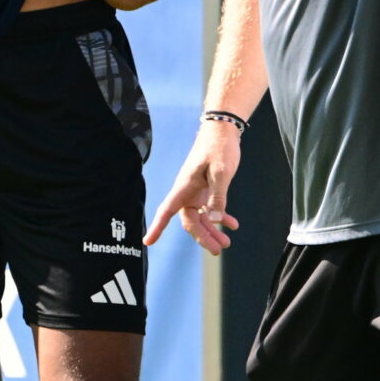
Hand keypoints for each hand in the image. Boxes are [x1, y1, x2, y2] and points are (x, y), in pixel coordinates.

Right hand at [147, 122, 243, 253]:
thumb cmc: (219, 147)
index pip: (167, 211)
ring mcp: (197, 191)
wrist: (223, 131)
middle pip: (190, 221)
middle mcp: (188, 192)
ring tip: (226, 242)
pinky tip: (232, 224)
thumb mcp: (221, 171)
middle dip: (203, 236)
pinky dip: (221, 218)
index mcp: (185, 187)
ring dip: (213, 230)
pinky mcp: (207, 189)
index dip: (157, 227)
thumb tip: (214, 219)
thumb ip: (218, 195)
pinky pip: (211, 209)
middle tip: (218, 249)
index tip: (147, 242)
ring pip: (202, 218)